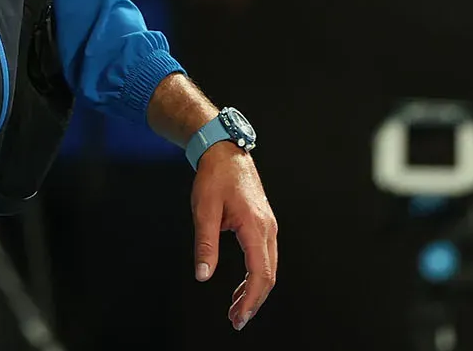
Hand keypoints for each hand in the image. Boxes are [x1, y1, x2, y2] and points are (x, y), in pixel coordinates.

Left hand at [191, 144, 278, 330]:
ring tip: (236, 308)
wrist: (226, 152)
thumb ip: (205, 244)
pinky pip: (263, 258)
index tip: (238, 317)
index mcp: (256, 227)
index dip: (251, 300)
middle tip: (236, 320)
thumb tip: (203, 275)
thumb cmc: (215, 178)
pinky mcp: (263, 226)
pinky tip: (242, 287)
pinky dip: (255, 276)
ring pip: (268, 268)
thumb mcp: (204, 211)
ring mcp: (269, 228)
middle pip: (268, 276)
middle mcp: (268, 230)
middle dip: (254, 301)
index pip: (260, 274)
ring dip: (254, 291)